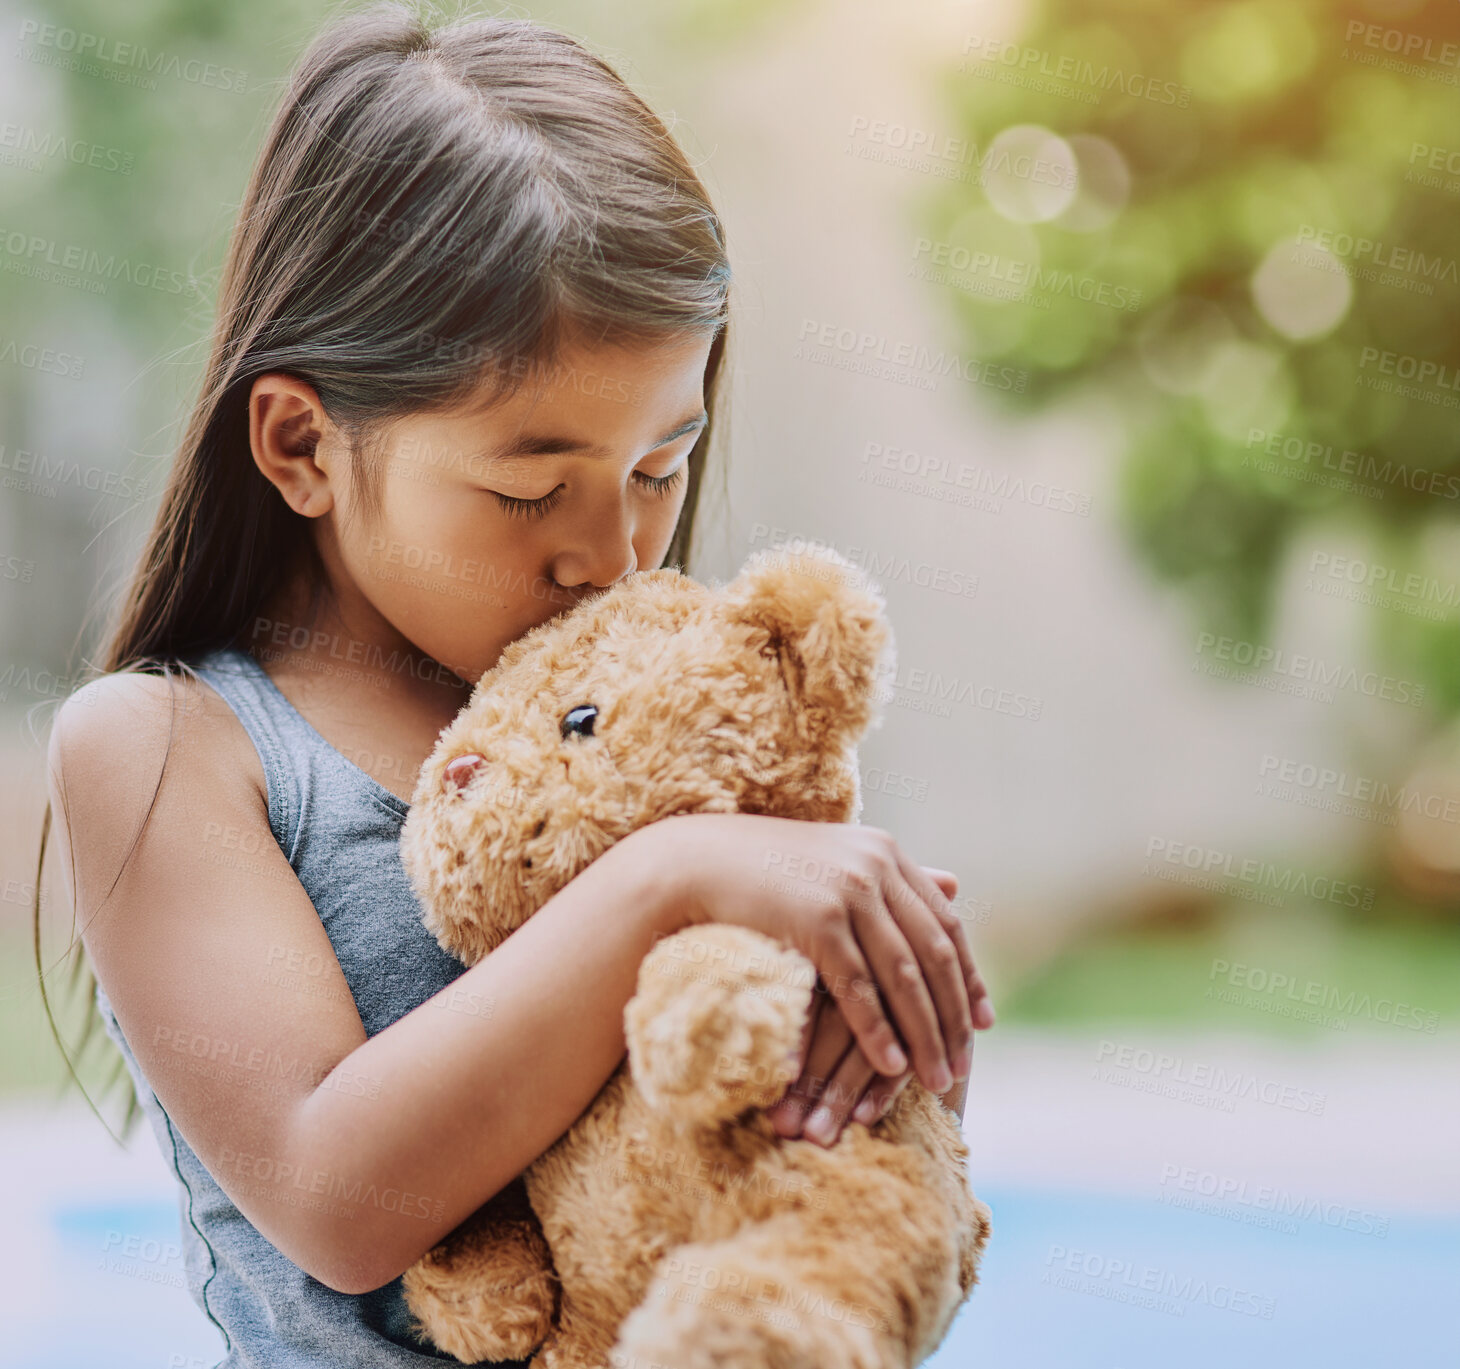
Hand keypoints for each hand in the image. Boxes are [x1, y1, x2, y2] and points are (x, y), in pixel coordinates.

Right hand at [659, 815, 993, 1102]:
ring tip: (935, 1081)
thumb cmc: (763, 870)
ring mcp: (848, 891)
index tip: (982, 1025)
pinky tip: (892, 1066)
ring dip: (924, 1035)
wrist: (695, 862)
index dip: (968, 978)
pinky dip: (879, 1031)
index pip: (945, 926)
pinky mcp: (818, 919)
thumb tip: (955, 885)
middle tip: (962, 1067)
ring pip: (903, 977)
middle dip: (952, 1017)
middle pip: (933, 956)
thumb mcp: (838, 864)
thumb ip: (893, 878)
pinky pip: (859, 987)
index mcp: (887, 853)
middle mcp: (876, 867)